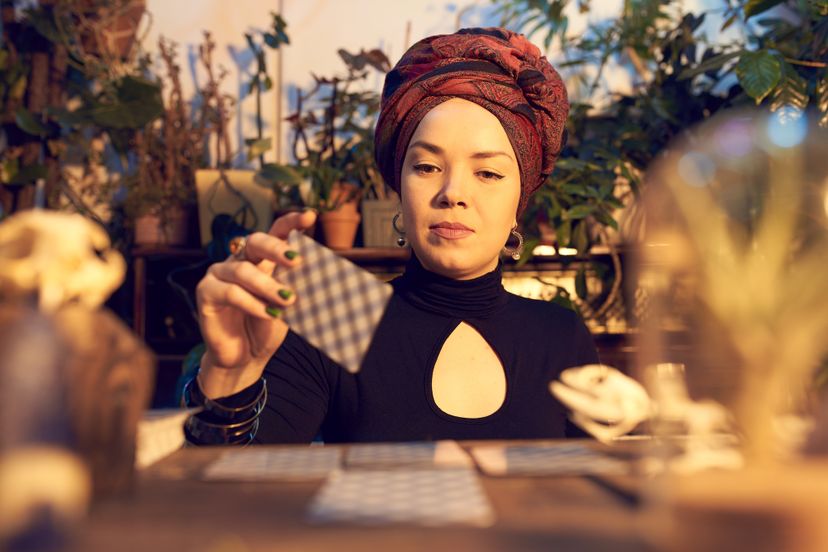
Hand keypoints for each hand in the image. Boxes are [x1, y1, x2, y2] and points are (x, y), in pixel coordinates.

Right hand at [195, 210, 315, 397]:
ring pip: (243, 271)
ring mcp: (219, 274)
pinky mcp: (206, 293)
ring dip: (268, 286)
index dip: (291, 222)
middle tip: (297, 261)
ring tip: (288, 300)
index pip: (275, 232)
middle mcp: (238, 260)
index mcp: (261, 258)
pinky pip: (230, 292)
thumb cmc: (267, 326)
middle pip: (255, 241)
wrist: (245, 357)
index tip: (310, 216)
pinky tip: (269, 314)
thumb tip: (320, 270)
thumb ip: (295, 285)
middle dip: (276, 248)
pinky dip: (253, 304)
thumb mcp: (287, 304)